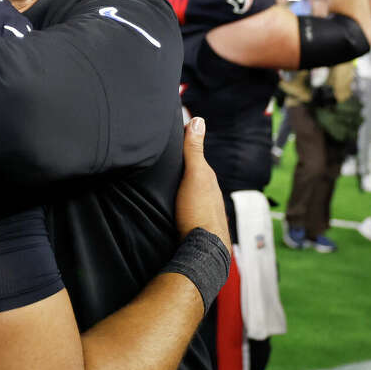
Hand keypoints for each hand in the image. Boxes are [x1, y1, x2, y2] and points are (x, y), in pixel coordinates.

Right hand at [174, 118, 231, 251]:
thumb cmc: (198, 211)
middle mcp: (208, 192)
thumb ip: (194, 150)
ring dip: (179, 185)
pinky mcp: (194, 223)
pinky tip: (169, 203)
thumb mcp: (195, 175)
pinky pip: (185, 206)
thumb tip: (198, 119)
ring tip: (163, 180)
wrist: (202, 249)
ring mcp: (202, 208)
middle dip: (181, 166)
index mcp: (207, 178)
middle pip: (193, 174)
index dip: (184, 146)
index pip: (195, 156)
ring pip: (189, 191)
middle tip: (162, 157)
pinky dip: (178, 200)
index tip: (170, 135)